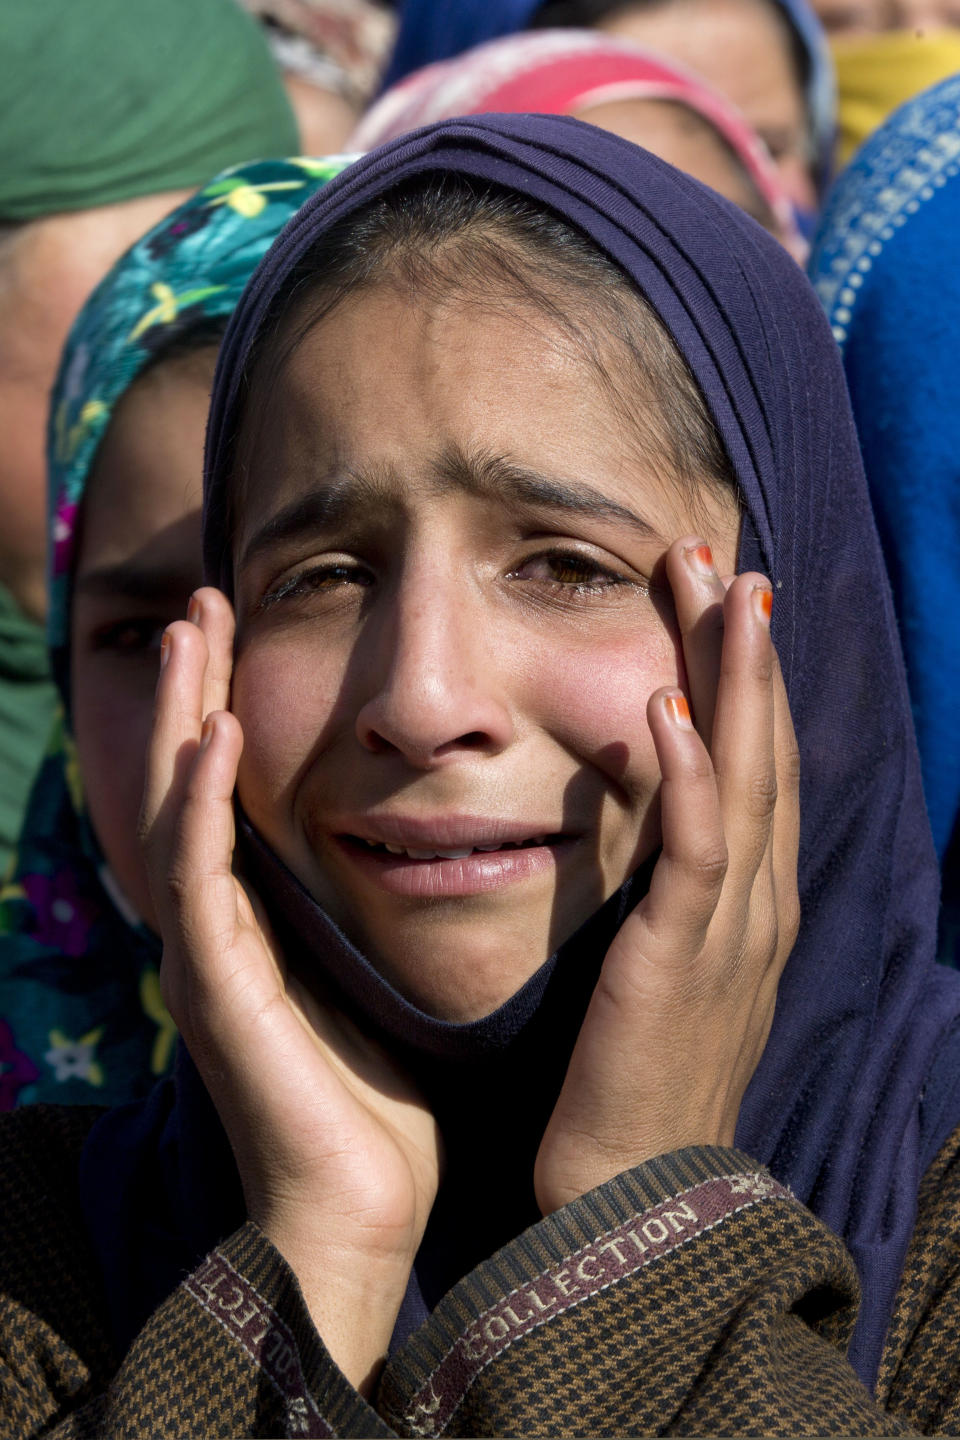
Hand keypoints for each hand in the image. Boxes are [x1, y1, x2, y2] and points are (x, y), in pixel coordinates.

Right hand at [139, 586, 440, 1392]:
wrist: (359, 1208)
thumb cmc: (381, 1096)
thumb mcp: (376, 968)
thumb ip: (374, 900)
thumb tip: (432, 830)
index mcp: (256, 916)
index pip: (228, 788)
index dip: (227, 703)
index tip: (248, 622)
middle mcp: (216, 924)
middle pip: (187, 778)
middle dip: (191, 687)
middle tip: (201, 599)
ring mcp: (204, 953)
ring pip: (175, 808)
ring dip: (180, 714)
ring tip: (190, 629)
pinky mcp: (215, 989)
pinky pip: (199, 877)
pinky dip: (202, 802)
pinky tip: (218, 733)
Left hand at [534, 538, 799, 1213]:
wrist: (642, 1197)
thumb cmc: (637, 1082)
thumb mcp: (664, 971)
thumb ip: (668, 899)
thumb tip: (643, 831)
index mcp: (748, 902)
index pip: (753, 766)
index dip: (744, 681)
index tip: (721, 601)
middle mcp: (756, 902)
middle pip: (761, 750)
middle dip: (743, 652)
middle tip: (720, 562)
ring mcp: (731, 928)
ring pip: (743, 779)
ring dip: (729, 681)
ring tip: (715, 591)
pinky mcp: (683, 959)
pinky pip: (694, 852)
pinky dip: (687, 776)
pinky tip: (664, 710)